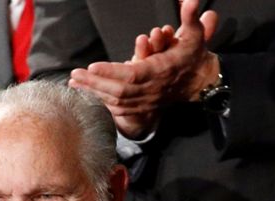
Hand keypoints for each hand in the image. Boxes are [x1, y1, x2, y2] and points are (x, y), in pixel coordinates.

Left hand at [68, 0, 218, 137]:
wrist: (200, 81)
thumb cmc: (193, 55)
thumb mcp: (195, 33)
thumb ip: (190, 16)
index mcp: (161, 70)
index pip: (132, 74)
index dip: (111, 72)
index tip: (92, 66)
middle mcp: (152, 89)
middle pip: (119, 91)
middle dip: (95, 84)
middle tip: (74, 75)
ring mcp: (147, 101)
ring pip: (116, 102)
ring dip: (94, 93)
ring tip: (74, 83)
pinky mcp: (143, 108)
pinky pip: (119, 110)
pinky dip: (102, 103)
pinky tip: (87, 95)